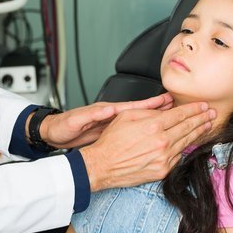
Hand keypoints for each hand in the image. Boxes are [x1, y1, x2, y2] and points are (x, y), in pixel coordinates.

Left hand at [34, 93, 174, 148]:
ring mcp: (112, 123)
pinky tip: (154, 130)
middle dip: (159, 107)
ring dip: (155, 117)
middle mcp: (111, 114)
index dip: (149, 103)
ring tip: (173, 114)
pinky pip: (132, 130)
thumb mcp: (75, 121)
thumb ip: (92, 114)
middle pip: (140, 110)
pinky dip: (145, 128)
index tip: (166, 99)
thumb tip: (109, 109)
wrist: (53, 134)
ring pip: (139, 120)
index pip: (131, 106)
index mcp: (105, 110)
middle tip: (178, 103)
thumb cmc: (62, 126)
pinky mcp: (110, 132)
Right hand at [79, 102, 215, 190]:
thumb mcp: (127, 116)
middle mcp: (162, 141)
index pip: (180, 114)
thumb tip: (164, 110)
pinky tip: (191, 142)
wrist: (102, 165)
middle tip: (212, 113)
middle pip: (188, 127)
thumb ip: (148, 111)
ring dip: (198, 132)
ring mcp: (164, 157)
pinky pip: (178, 157)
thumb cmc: (111, 141)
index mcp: (153, 125)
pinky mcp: (162, 170)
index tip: (203, 105)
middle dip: (202, 119)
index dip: (194, 109)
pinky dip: (186, 148)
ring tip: (207, 125)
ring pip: (186, 142)